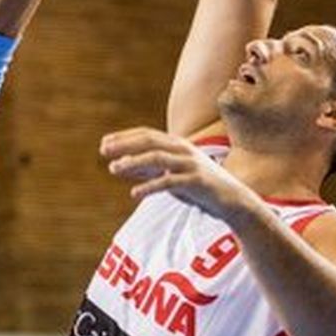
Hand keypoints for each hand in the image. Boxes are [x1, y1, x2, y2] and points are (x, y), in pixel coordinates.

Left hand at [100, 127, 260, 221]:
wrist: (232, 201)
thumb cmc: (199, 187)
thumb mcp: (170, 174)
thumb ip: (148, 169)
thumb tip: (120, 165)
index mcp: (177, 145)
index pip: (147, 135)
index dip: (124, 137)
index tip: (104, 143)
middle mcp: (183, 150)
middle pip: (150, 141)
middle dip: (125, 144)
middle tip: (104, 151)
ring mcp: (191, 164)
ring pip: (158, 158)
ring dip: (133, 162)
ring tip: (114, 169)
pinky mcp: (196, 182)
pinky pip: (169, 181)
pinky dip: (150, 186)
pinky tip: (134, 193)